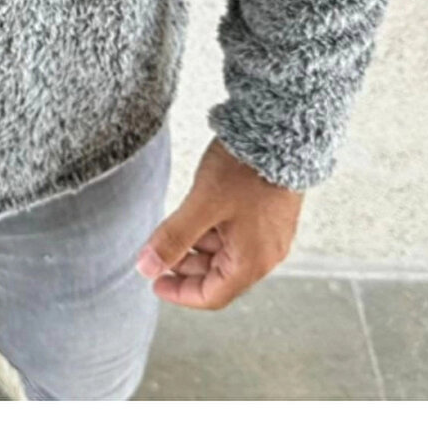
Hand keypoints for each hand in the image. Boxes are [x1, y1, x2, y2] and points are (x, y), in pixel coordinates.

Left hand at [136, 137, 301, 309]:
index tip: (155, 281)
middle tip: (158, 251)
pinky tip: (196, 212)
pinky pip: (236, 234)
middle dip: (185, 267)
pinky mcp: (269, 215)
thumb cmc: (246, 169)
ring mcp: (269, 234)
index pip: (212, 296)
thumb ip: (173, 238)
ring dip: (197, 247)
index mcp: (252, 262)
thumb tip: (146, 268)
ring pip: (225, 253)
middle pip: (219, 276)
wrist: (281, 131)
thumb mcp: (202, 204)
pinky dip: (212, 231)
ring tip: (174, 227)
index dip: (180, 292)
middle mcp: (265, 254)